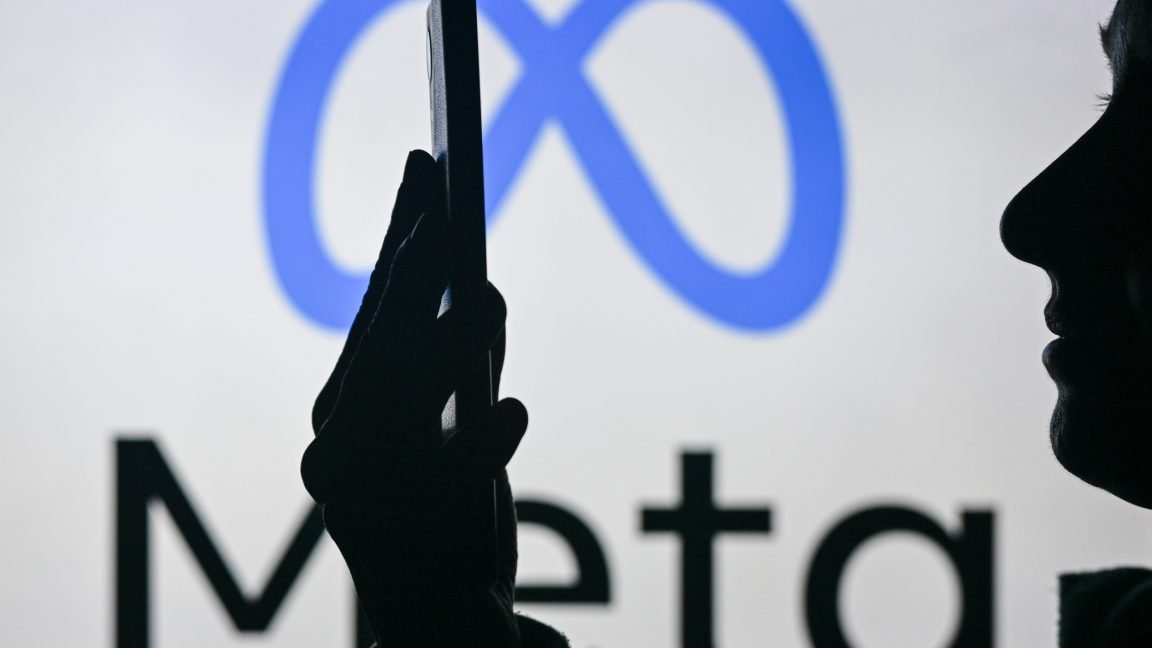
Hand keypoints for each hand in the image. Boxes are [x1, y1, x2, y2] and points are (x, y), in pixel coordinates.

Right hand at [300, 150, 527, 646]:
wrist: (431, 615)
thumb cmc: (444, 506)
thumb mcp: (449, 423)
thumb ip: (459, 360)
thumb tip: (479, 282)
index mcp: (348, 405)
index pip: (378, 304)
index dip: (402, 234)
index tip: (425, 167)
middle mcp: (341, 442)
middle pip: (379, 338)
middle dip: (411, 271)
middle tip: (443, 210)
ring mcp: (365, 491)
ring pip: (397, 400)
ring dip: (444, 345)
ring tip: (484, 296)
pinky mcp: (407, 538)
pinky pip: (449, 480)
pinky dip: (482, 444)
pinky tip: (512, 408)